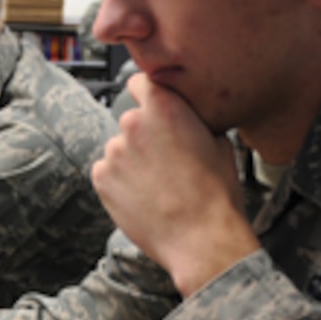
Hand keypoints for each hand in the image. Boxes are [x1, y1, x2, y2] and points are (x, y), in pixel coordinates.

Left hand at [92, 72, 256, 296]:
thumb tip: (188, 119)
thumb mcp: (219, 144)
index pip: (140, 81)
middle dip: (145, 135)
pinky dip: (120, 181)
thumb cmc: (215, 195)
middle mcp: (133, 123)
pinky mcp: (101, 178)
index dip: (148, 93)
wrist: (201, 238)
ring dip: (132, 160)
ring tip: (158, 185)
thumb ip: (194, 122)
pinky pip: (107, 172)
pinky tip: (144, 196)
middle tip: (165, 160)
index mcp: (164, 107)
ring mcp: (114, 152)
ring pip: (120, 149)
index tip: (152, 106)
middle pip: (131, 120)